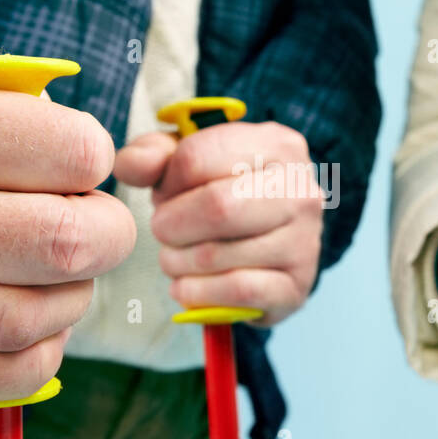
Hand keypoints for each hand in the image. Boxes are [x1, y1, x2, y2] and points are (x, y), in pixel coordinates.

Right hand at [0, 50, 134, 403]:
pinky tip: (39, 329)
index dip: (97, 156)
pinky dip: (30, 363)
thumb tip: (105, 172)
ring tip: (64, 274)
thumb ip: (29, 112)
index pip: (68, 152)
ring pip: (22, 320)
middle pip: (58, 244)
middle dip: (109, 236)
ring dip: (73, 301)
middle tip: (98, 225)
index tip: (82, 159)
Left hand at [114, 121, 323, 326]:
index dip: (166, 182)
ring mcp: (305, 241)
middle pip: (216, 207)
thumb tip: (132, 165)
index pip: (198, 157)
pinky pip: (234, 292)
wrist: (269, 247)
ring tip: (172, 258)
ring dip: (177, 262)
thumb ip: (153, 156)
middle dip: (171, 225)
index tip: (165, 195)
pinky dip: (196, 292)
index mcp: (278, 145)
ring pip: (219, 255)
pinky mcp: (296, 286)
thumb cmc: (224, 193)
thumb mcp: (188, 162)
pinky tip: (184, 286)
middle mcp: (302, 190)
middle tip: (162, 231)